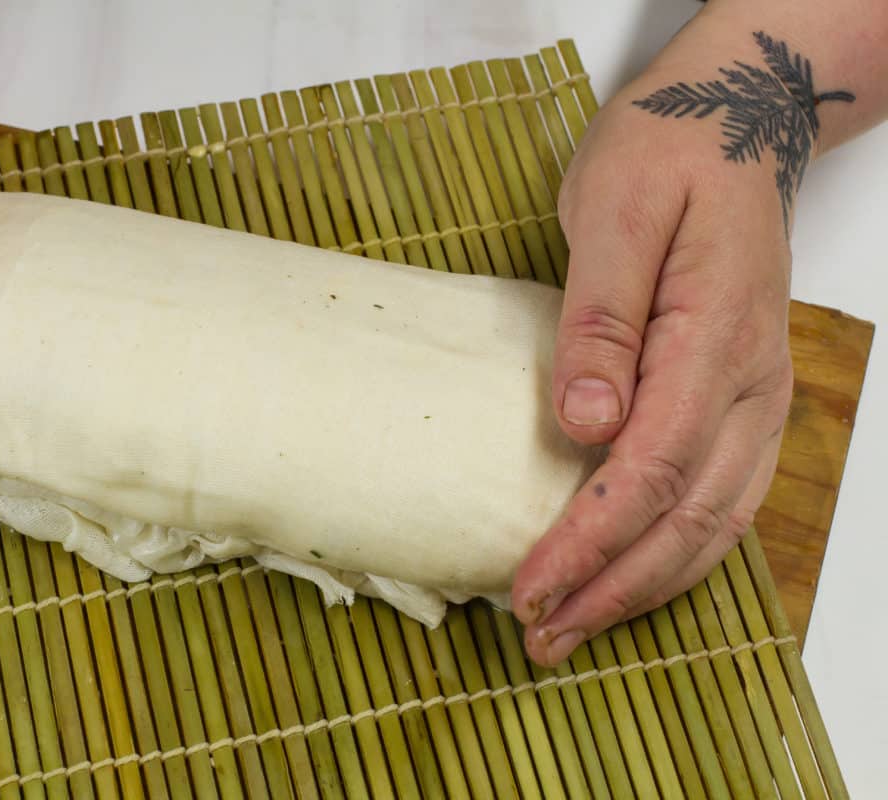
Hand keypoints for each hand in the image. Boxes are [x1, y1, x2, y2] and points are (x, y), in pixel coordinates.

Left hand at [510, 61, 797, 665]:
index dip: (590, 539)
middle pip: (689, 518)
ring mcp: (757, 398)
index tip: (530, 584)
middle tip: (538, 634)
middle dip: (611, 588)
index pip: (653, 468)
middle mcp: (753, 383)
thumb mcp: (615, 211)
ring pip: (714, 523)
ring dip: (643, 588)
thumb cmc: (665, 158)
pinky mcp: (740, 404)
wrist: (730, 129)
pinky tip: (628, 581)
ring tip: (572, 629)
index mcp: (717, 336)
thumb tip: (584, 424)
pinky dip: (674, 554)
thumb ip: (600, 320)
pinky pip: (720, 500)